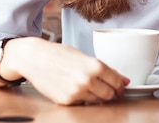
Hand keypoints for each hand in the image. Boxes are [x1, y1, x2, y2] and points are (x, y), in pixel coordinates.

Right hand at [8, 38, 129, 104]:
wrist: (35, 58)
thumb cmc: (58, 54)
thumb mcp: (84, 56)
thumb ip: (105, 69)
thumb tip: (123, 80)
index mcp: (95, 66)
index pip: (117, 82)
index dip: (120, 86)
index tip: (120, 87)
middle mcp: (87, 80)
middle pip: (109, 95)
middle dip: (110, 93)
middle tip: (106, 88)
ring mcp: (77, 92)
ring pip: (97, 101)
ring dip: (96, 96)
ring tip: (86, 85)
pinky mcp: (67, 101)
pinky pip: (82, 103)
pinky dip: (82, 98)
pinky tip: (74, 88)